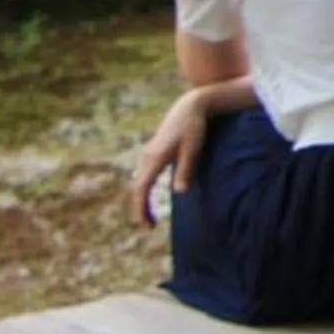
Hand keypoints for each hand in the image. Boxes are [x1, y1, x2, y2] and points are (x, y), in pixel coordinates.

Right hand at [130, 90, 212, 227]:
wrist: (189, 106)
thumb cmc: (194, 128)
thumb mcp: (193, 149)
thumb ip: (185, 169)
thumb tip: (179, 192)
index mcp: (156, 158)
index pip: (142, 189)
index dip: (141, 208)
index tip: (145, 224)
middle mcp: (147, 156)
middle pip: (138, 188)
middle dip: (141, 208)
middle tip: (148, 226)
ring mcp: (148, 153)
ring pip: (140, 181)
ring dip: (142, 199)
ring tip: (149, 216)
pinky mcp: (152, 151)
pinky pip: (144, 174)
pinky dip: (145, 188)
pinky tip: (150, 195)